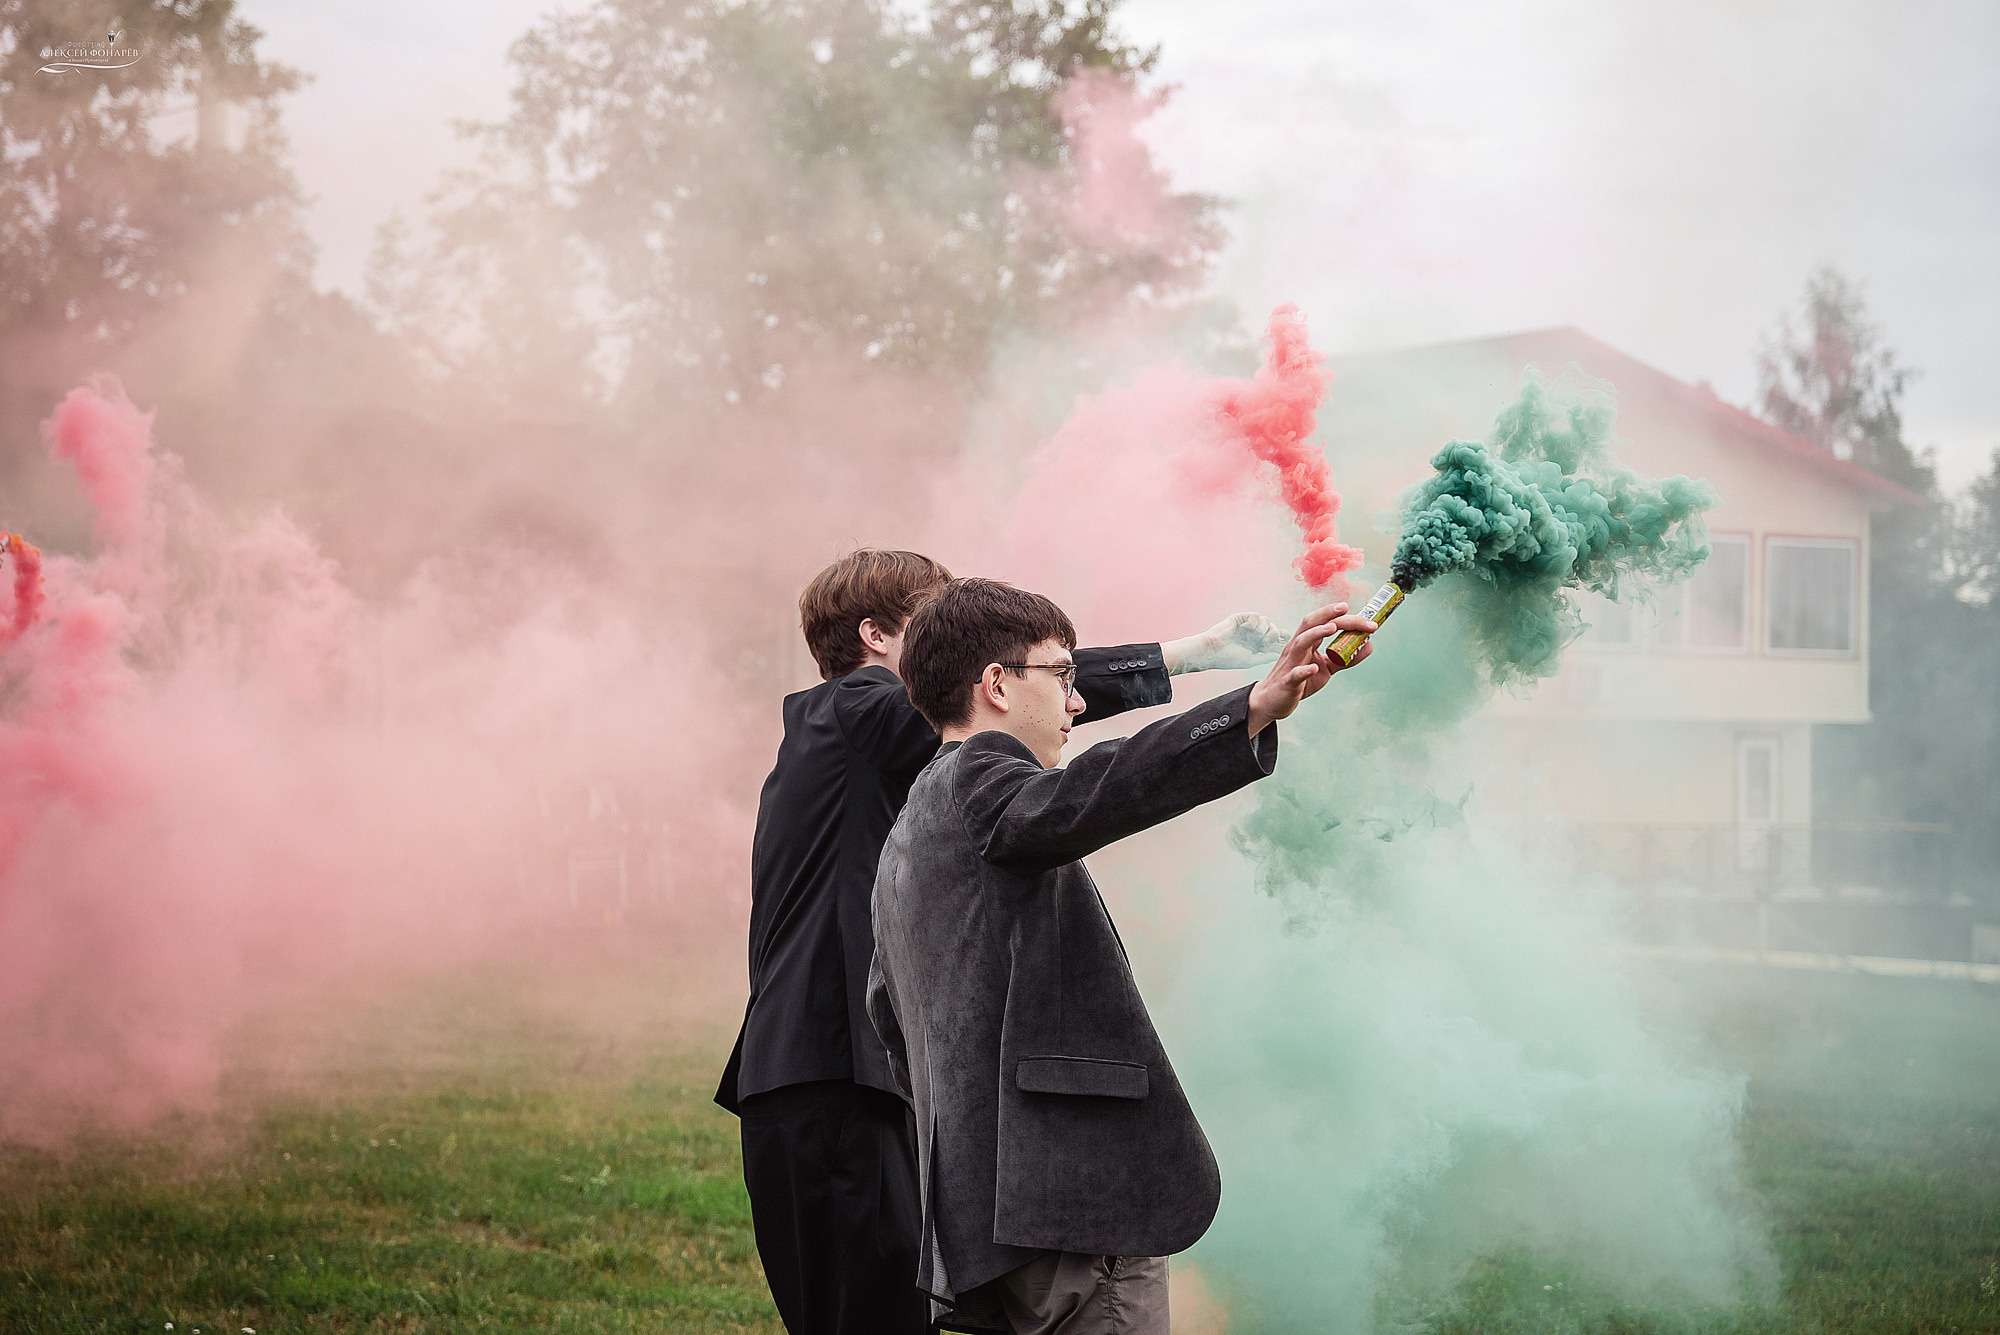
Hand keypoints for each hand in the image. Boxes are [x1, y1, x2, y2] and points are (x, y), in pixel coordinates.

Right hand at [1161, 612, 1288, 674]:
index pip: (1274, 640)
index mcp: (1257, 646)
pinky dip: (1253, 623)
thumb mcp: (1251, 660)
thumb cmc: (1229, 658)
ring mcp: (1247, 627)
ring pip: (1267, 621)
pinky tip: (1245, 629)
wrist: (1212, 650)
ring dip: (1263, 629)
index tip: (1286, 638)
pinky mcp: (1241, 618)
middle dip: (1273, 634)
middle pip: (1273, 629)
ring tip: (1253, 636)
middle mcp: (1253, 635)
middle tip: (1265, 642)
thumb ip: (1266, 656)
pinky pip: (1256, 616)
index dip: (1282, 637)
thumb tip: (1279, 653)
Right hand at [1246, 602, 1375, 736]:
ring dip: (1316, 633)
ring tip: (1333, 628)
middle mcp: (1297, 648)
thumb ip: (1346, 658)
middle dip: (1329, 615)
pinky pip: (1295, 674)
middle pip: (1310, 624)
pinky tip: (1314, 668)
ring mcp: (1291, 664)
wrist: (1272, 701)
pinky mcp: (1288, 682)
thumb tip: (1369, 646)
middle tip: (1349, 610)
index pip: (1322, 621)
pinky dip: (1304, 670)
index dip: (1339, 615)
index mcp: (1306, 642)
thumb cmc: (1299, 682)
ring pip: (1300, 642)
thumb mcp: (1326, 668)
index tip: (1360, 613)